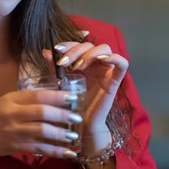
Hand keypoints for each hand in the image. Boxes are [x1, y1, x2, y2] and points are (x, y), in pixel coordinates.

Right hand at [0, 90, 82, 168]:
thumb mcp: (6, 101)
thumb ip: (26, 99)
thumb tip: (54, 96)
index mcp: (11, 99)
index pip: (37, 96)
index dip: (56, 96)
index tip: (72, 98)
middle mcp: (13, 114)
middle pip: (41, 113)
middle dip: (62, 115)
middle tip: (77, 117)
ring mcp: (14, 132)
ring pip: (42, 132)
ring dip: (61, 134)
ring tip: (74, 135)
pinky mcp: (16, 147)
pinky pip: (39, 149)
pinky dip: (55, 151)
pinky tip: (68, 153)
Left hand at [43, 40, 128, 154]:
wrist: (79, 124)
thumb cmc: (70, 104)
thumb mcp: (60, 83)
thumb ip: (55, 67)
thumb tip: (46, 51)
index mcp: (83, 62)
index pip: (78, 45)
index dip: (69, 44)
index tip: (57, 50)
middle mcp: (96, 64)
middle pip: (90, 45)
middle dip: (75, 50)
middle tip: (64, 62)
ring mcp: (106, 71)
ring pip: (105, 48)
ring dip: (90, 53)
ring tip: (78, 66)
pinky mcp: (115, 80)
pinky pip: (123, 63)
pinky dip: (114, 57)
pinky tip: (100, 59)